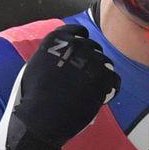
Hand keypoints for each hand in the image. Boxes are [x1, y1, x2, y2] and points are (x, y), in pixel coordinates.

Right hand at [3, 24, 118, 149]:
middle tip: (84, 77)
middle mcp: (76, 44)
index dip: (82, 42)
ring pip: (105, 62)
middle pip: (93, 47)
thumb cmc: (34, 95)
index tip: (81, 54)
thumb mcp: (36, 64)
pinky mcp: (103, 78)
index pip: (79, 31)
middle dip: (90, 60)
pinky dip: (110, 87)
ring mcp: (92, 60)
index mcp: (57, 39)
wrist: (42, 118)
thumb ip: (53, 53)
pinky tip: (101, 95)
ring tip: (91, 88)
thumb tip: (66, 51)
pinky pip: (114, 78)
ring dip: (101, 73)